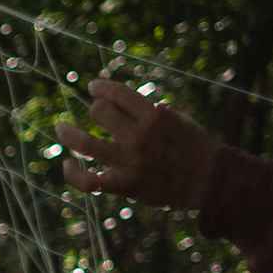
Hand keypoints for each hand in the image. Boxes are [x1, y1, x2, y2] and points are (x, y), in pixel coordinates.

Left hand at [57, 79, 212, 212]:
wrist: (212, 181)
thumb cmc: (196, 147)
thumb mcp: (178, 119)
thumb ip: (151, 111)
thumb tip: (123, 100)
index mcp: (154, 115)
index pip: (116, 93)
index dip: (100, 87)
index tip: (94, 87)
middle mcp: (140, 136)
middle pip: (99, 112)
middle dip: (96, 110)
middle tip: (96, 113)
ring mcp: (130, 161)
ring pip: (85, 143)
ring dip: (68, 133)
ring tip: (60, 127)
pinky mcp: (124, 185)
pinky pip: (88, 181)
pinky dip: (73, 174)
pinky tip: (68, 165)